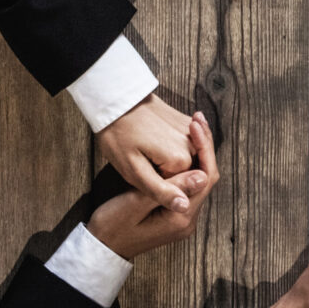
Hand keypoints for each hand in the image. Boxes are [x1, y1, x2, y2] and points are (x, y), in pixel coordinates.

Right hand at [89, 113, 218, 257]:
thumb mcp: (134, 204)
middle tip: (197, 120)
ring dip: (198, 153)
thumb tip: (201, 176)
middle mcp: (188, 220)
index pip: (206, 179)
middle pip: (206, 178)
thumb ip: (167, 189)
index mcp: (181, 219)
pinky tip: (183, 145)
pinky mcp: (175, 212)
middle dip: (204, 147)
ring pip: (199, 180)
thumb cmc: (112, 226)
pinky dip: (188, 164)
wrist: (101, 247)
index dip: (205, 149)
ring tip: (192, 126)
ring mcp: (182, 217)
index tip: (196, 126)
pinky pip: (189, 184)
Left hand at [96, 92, 203, 208]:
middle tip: (142, 164)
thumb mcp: (133, 170)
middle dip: (166, 176)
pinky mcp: (185, 122)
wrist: (116, 100)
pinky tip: (154, 144)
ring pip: (187, 161)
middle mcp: (192, 145)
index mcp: (181, 160)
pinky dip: (172, 150)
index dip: (161, 191)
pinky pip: (186, 145)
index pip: (181, 189)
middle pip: (186, 174)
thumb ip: (161, 191)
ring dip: (170, 163)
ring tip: (146, 153)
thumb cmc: (119, 136)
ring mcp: (190, 131)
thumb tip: (184, 207)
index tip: (142, 180)